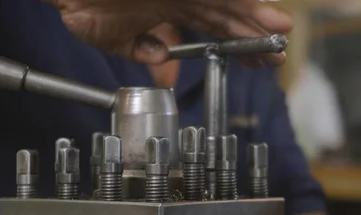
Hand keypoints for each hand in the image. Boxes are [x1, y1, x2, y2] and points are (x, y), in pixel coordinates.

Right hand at [42, 0, 292, 64]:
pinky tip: (255, 8)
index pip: (214, 32)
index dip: (240, 46)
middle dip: (255, 35)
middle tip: (279, 52)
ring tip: (278, 31)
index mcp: (171, 11)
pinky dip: (233, 1)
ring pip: (224, 0)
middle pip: (227, 17)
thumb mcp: (113, 38)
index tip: (261, 61)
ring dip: (252, 15)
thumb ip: (138, 48)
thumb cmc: (81, 2)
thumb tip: (160, 60)